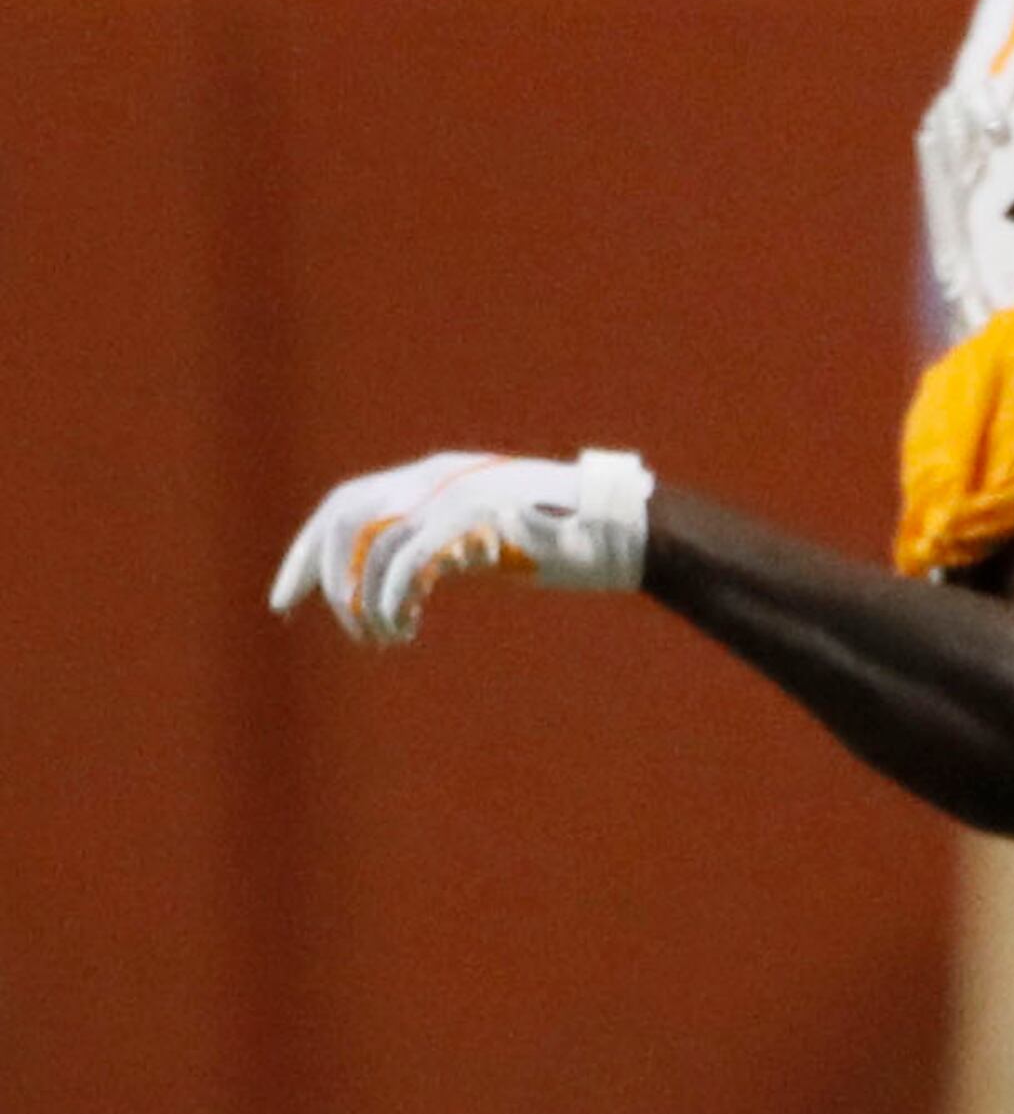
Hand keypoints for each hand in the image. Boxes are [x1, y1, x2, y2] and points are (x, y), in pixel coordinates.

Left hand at [272, 450, 653, 644]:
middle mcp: (433, 477)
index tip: (287, 600)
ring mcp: (454, 495)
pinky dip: (393, 595)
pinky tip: (402, 626)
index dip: (308, 552)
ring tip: (378, 636)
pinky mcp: (475, 522)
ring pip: (371, 540)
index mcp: (433, 478)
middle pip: (344, 514)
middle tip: (301, 614)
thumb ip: (445, 547)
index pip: (347, 505)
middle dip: (315, 570)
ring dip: (360, 595)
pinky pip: (410, 560)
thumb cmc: (567, 545)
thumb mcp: (489, 541)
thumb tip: (403, 581)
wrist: (625, 533)